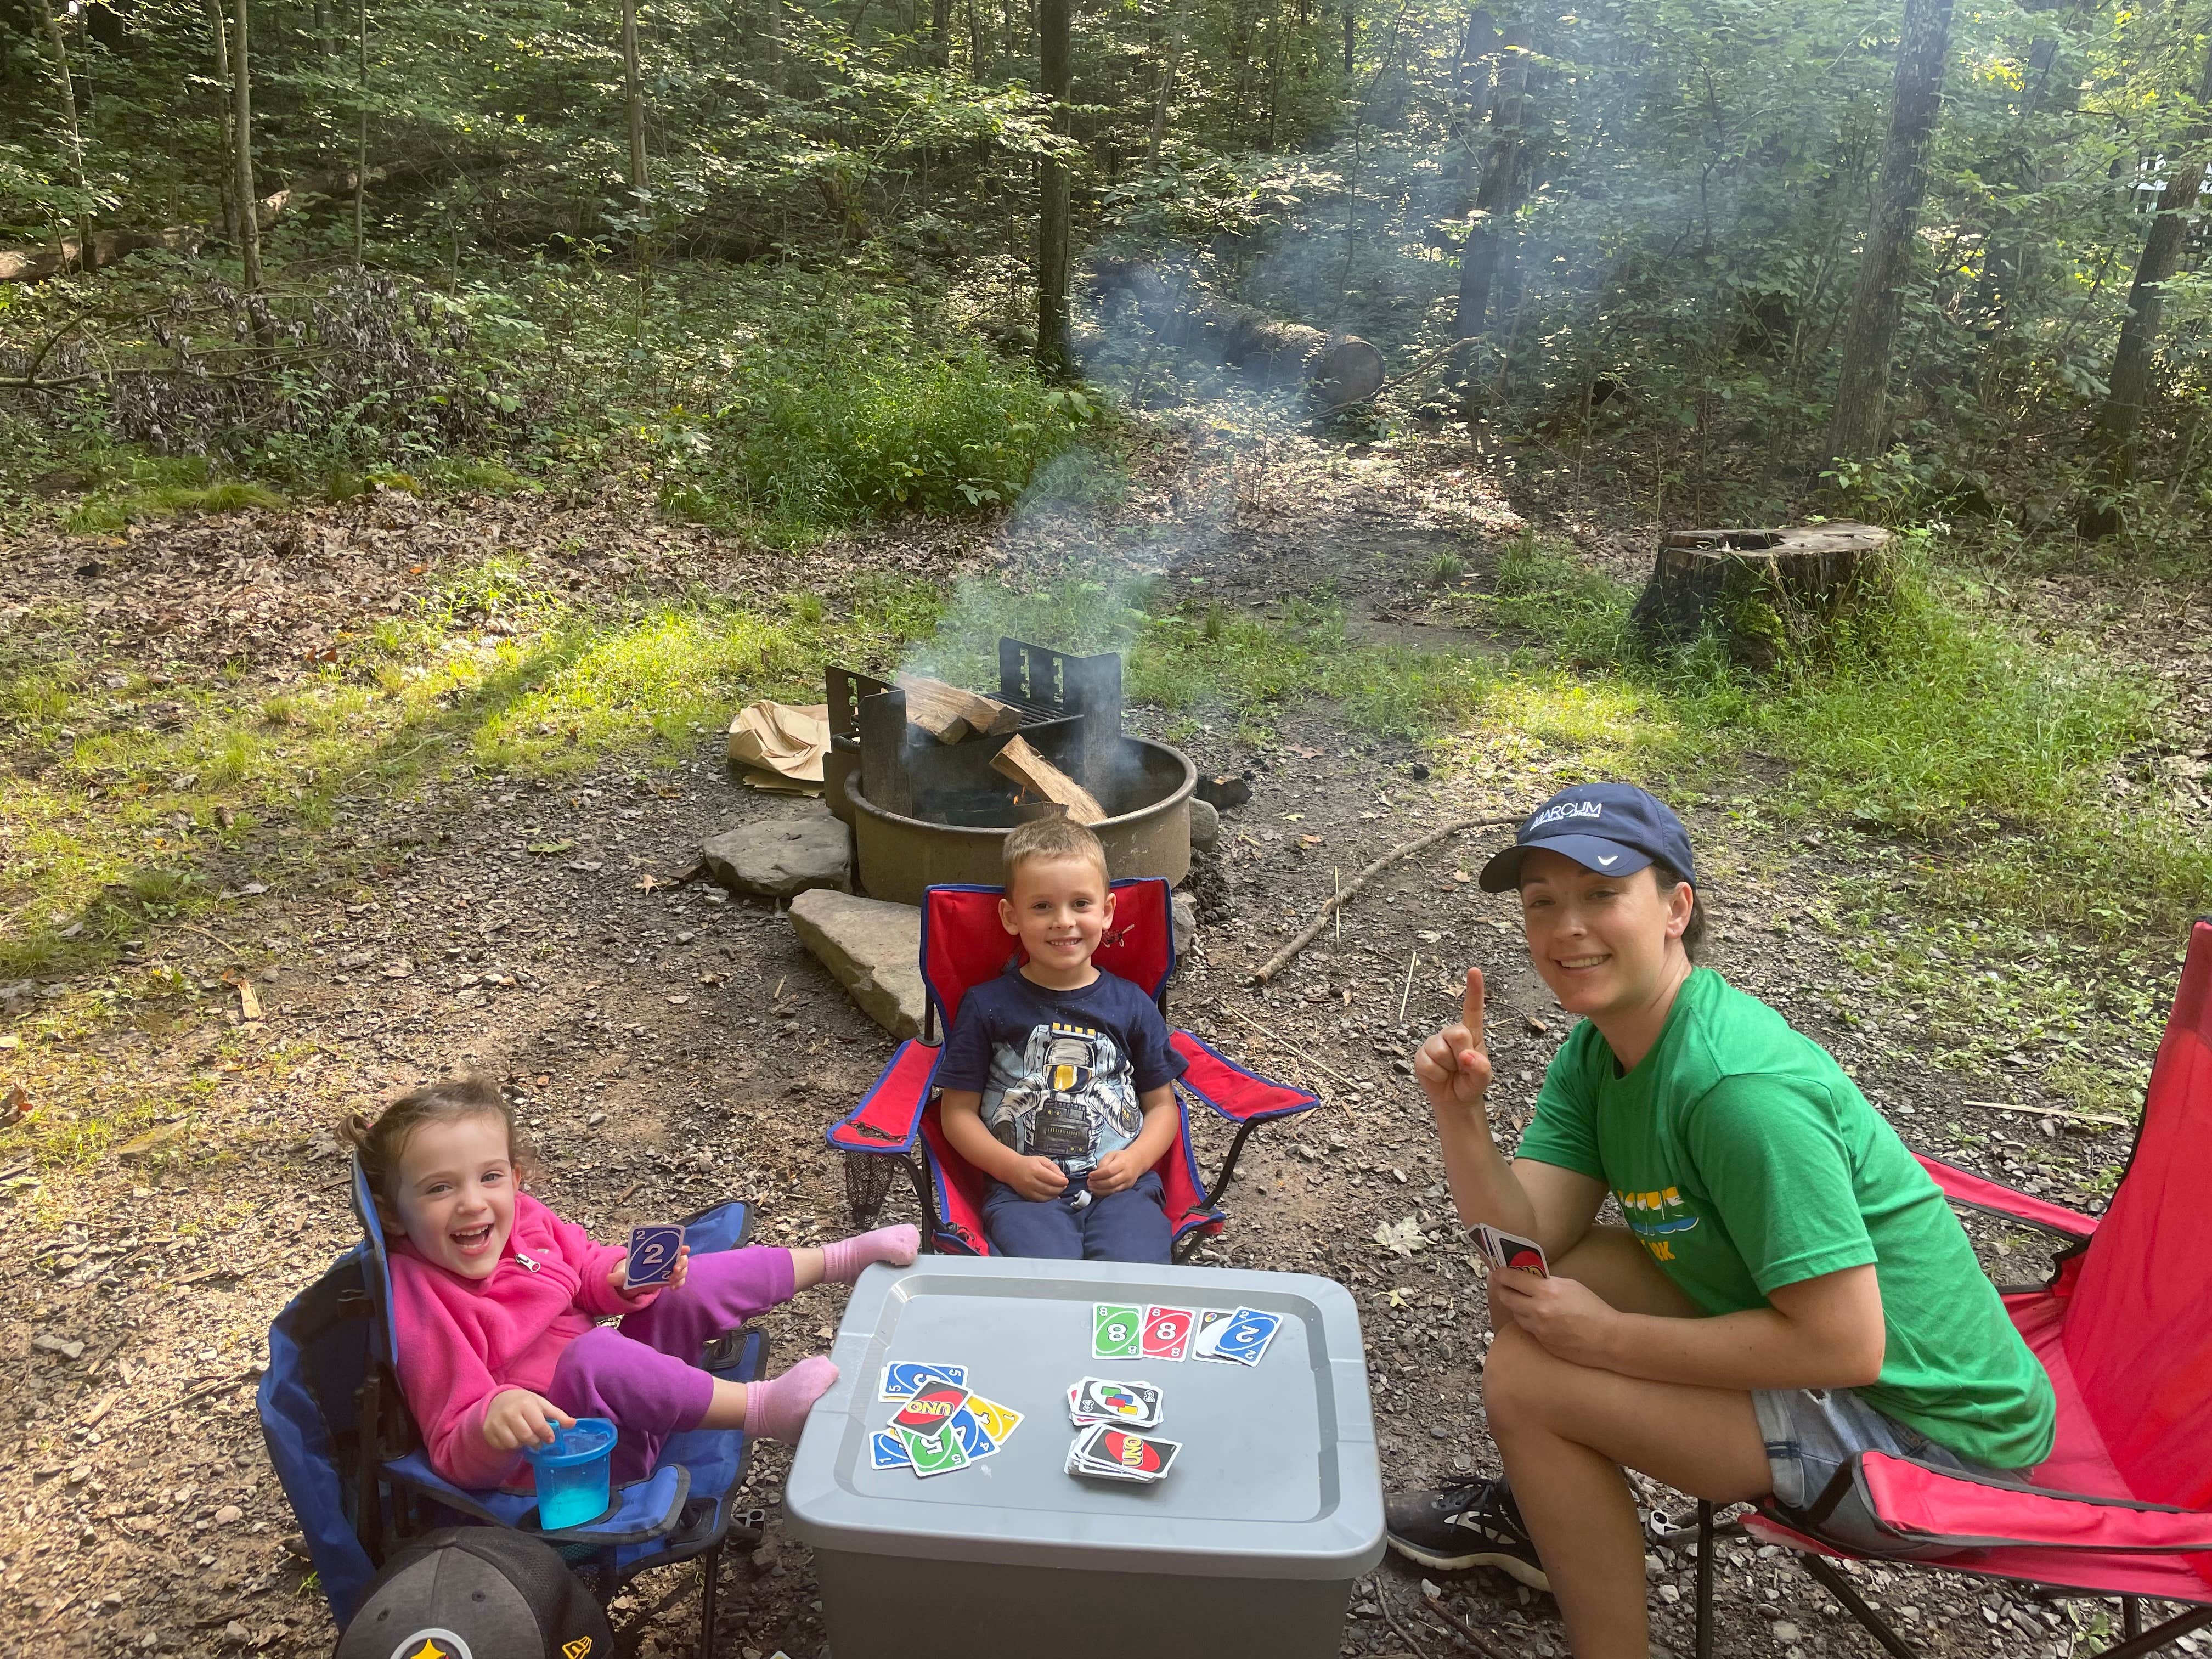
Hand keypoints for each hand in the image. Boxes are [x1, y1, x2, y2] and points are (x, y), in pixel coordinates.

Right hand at [482, 1388, 572, 1451]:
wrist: (499, 1400)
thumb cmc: (525, 1404)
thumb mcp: (542, 1405)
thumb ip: (558, 1415)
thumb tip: (573, 1424)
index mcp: (526, 1404)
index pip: (539, 1426)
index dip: (547, 1435)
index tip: (550, 1439)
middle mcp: (509, 1412)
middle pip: (526, 1437)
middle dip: (535, 1442)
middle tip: (537, 1441)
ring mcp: (497, 1422)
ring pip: (514, 1444)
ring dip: (522, 1444)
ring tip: (524, 1437)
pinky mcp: (488, 1431)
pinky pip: (502, 1446)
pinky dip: (510, 1445)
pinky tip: (513, 1437)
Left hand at [608, 1243, 688, 1299]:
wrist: (635, 1280)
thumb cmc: (632, 1272)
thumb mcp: (625, 1274)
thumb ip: (618, 1276)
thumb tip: (608, 1278)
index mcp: (658, 1251)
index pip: (672, 1245)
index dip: (679, 1246)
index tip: (684, 1248)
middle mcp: (667, 1258)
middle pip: (681, 1257)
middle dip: (681, 1262)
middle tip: (674, 1270)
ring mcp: (671, 1268)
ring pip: (683, 1268)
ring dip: (681, 1274)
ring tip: (671, 1281)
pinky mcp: (672, 1278)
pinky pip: (681, 1279)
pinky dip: (679, 1283)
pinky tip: (672, 1288)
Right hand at [1006, 1155, 1069, 1200]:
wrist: (1011, 1169)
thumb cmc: (1027, 1163)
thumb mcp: (1042, 1160)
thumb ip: (1053, 1167)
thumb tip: (1062, 1177)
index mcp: (1035, 1170)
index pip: (1052, 1178)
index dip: (1062, 1181)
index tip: (1066, 1181)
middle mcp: (1031, 1181)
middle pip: (1050, 1189)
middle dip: (1060, 1188)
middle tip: (1064, 1185)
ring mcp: (1028, 1190)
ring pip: (1045, 1197)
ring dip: (1055, 1195)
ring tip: (1059, 1190)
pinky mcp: (1026, 1196)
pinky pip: (1040, 1200)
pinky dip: (1048, 1199)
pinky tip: (1052, 1196)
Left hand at [1087, 1149, 1143, 1195]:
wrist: (1137, 1161)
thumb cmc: (1122, 1158)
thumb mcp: (1111, 1155)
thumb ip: (1103, 1162)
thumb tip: (1096, 1173)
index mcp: (1122, 1163)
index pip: (1109, 1171)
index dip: (1098, 1175)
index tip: (1090, 1175)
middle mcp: (1126, 1174)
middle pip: (1110, 1182)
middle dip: (1097, 1184)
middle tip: (1089, 1182)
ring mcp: (1127, 1183)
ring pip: (1113, 1190)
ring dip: (1100, 1191)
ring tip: (1091, 1188)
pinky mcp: (1127, 1188)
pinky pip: (1115, 1194)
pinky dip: (1105, 1194)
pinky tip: (1098, 1191)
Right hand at [1414, 968, 1493, 1112]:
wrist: (1455, 1101)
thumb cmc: (1471, 1083)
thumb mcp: (1483, 1078)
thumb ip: (1481, 1068)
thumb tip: (1467, 1056)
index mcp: (1471, 1033)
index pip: (1473, 1009)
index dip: (1474, 990)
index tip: (1474, 971)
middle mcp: (1451, 1033)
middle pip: (1457, 1033)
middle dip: (1461, 1054)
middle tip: (1462, 1067)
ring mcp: (1434, 1043)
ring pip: (1440, 1050)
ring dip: (1447, 1067)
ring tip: (1450, 1072)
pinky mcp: (1421, 1055)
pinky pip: (1428, 1063)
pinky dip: (1436, 1074)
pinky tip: (1439, 1075)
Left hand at [1489, 1265, 1620, 1367]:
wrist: (1607, 1338)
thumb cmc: (1593, 1308)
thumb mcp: (1570, 1286)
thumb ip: (1547, 1282)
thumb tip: (1529, 1278)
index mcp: (1546, 1291)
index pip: (1513, 1278)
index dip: (1502, 1273)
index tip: (1497, 1271)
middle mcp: (1538, 1310)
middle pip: (1507, 1297)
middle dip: (1503, 1289)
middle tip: (1503, 1284)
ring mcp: (1538, 1329)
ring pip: (1516, 1314)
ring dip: (1517, 1306)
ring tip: (1524, 1301)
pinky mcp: (1541, 1343)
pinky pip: (1528, 1328)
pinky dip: (1530, 1321)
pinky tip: (1540, 1318)